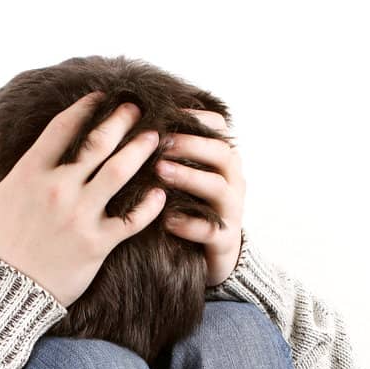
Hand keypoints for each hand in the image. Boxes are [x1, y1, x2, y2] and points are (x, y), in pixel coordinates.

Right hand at [0, 93, 167, 307]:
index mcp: (30, 173)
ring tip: (155, 139)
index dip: (84, 108)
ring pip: (120, 172)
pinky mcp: (97, 244)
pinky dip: (149, 206)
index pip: (63, 128)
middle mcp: (59, 188)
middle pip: (99, 143)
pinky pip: (132, 221)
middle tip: (137, 108)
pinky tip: (159, 194)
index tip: (99, 98)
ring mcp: (80, 215)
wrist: (1, 294)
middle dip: (121, 119)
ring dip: (140, 151)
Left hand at [155, 109, 246, 286]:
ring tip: (160, 172)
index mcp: (225, 161)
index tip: (167, 112)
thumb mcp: (187, 176)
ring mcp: (231, 211)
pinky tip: (165, 219)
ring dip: (188, 177)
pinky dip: (187, 224)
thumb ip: (173, 153)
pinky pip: (209, 230)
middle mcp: (233, 181)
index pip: (220, 128)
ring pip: (217, 188)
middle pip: (221, 153)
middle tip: (160, 141)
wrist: (214, 257)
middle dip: (190, 144)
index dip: (196, 118)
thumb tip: (136, 124)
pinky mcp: (224, 240)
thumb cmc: (192, 208)